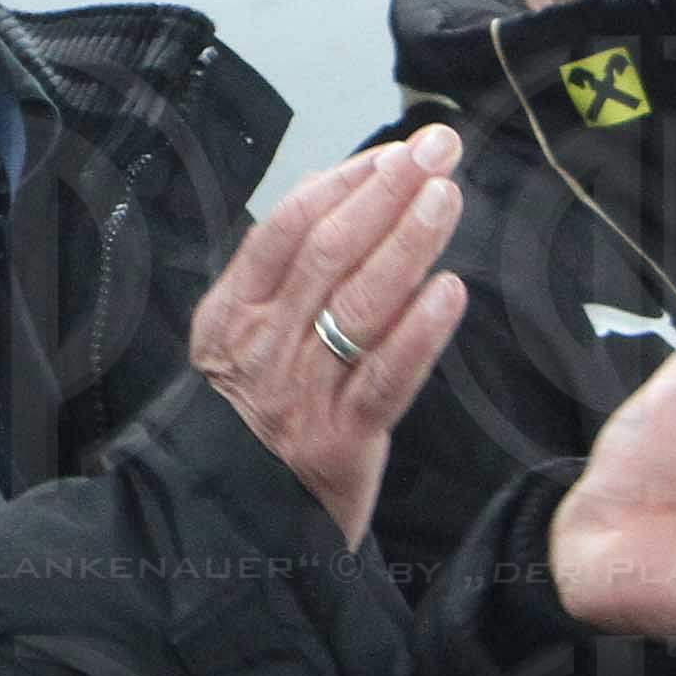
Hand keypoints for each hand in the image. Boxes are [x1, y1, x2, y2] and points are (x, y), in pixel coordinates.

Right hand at [188, 129, 473, 543]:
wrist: (225, 524)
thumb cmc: (243, 425)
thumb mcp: (236, 345)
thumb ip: (278, 280)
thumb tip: (331, 198)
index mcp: (231, 314)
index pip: (287, 229)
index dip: (344, 183)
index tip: (393, 152)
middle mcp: (262, 346)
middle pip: (328, 253)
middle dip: (386, 193)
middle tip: (437, 151)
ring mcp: (301, 392)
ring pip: (359, 304)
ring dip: (408, 243)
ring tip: (446, 198)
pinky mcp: (341, 441)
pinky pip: (385, 378)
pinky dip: (420, 333)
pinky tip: (450, 292)